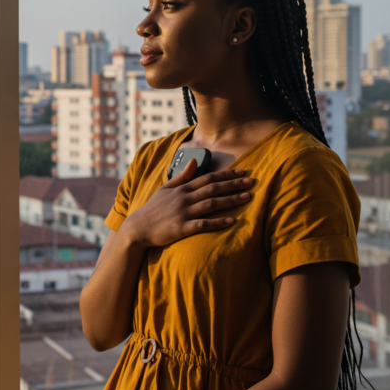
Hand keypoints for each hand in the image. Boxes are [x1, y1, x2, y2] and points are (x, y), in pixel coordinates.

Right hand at [119, 159, 253, 247]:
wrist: (138, 228)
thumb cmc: (153, 209)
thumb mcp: (165, 189)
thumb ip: (181, 176)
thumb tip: (193, 160)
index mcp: (181, 189)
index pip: (207, 177)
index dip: (226, 174)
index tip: (242, 171)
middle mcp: (184, 198)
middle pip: (213, 188)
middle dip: (233, 184)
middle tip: (251, 182)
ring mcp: (183, 213)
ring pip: (211, 204)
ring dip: (230, 200)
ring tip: (247, 197)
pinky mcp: (182, 228)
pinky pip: (203, 224)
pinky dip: (218, 222)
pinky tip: (232, 221)